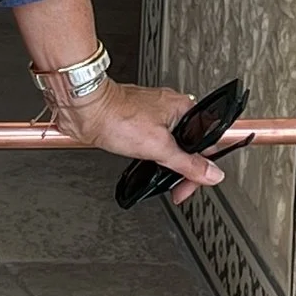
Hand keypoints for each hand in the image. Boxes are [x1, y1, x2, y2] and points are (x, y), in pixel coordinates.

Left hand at [46, 79, 241, 204]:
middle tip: (175, 187)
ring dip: (167, 163)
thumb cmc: (115, 116)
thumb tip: (212, 174)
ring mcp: (153, 115)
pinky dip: (152, 155)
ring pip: (171, 144)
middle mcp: (170, 109)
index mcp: (182, 108)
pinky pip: (153, 142)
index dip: (201, 168)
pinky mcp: (136, 122)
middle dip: (183, 168)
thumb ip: (187, 163)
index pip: (206, 143)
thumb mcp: (158, 147)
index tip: (189, 185)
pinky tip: (145, 161)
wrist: (83, 110)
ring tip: (160, 175)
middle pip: (189, 145)